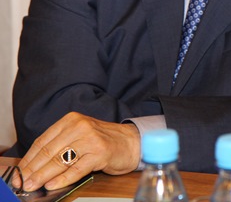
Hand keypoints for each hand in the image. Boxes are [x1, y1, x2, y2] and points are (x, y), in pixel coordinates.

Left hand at [13, 112, 139, 191]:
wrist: (133, 142)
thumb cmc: (104, 142)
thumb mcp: (79, 137)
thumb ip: (60, 147)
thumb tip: (33, 167)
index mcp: (71, 120)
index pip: (43, 141)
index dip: (29, 160)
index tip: (20, 173)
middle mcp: (80, 126)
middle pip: (49, 151)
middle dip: (33, 170)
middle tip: (23, 183)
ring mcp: (90, 139)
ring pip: (60, 160)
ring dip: (43, 176)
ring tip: (33, 185)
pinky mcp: (100, 152)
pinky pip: (76, 168)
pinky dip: (63, 178)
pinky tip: (53, 185)